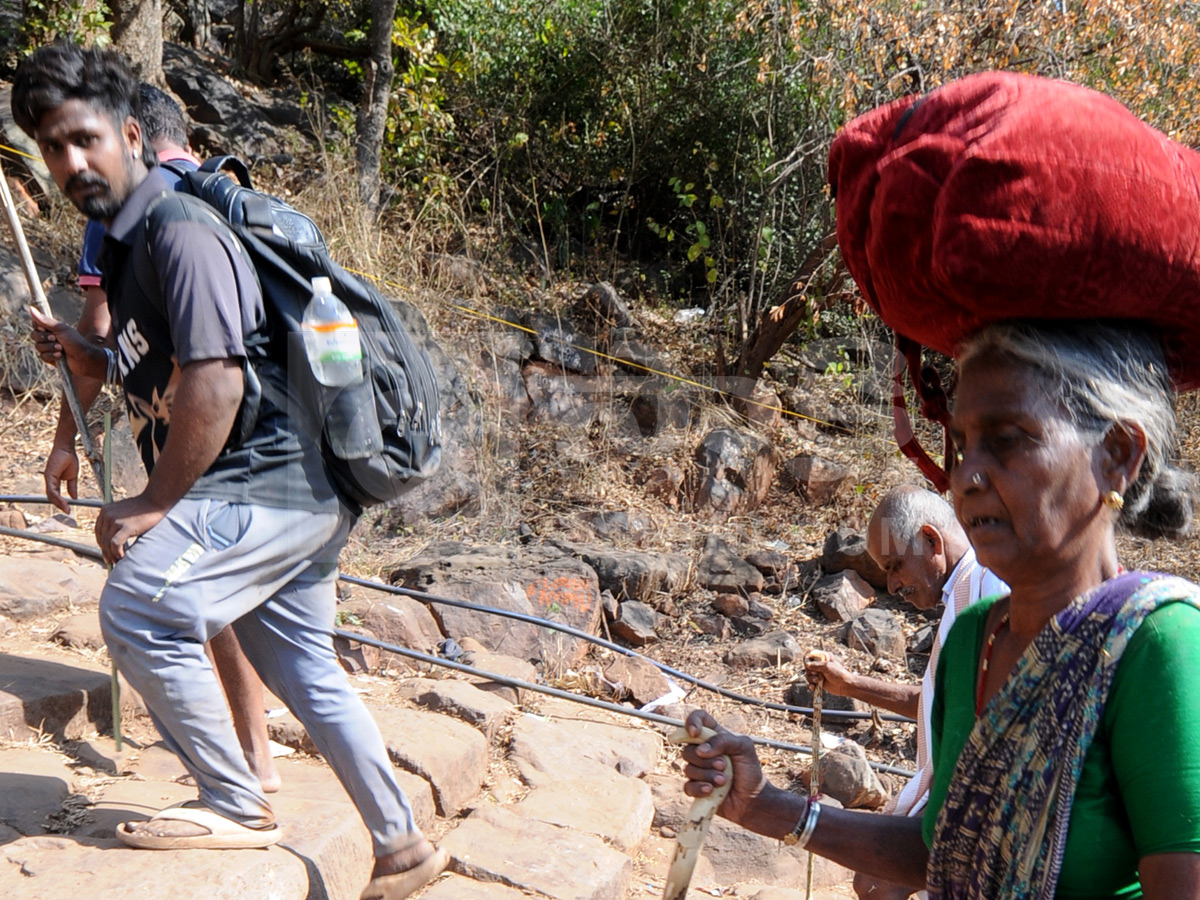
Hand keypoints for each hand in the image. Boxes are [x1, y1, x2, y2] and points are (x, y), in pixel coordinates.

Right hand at [30, 306, 101, 375]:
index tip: (44, 329)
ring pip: (38, 347)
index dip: (38, 327)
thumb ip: (45, 320)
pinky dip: (51, 356)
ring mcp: (48, 348)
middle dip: (45, 338)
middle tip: (55, 339)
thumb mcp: (61, 329)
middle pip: (34, 336)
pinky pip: (42, 356)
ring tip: (61, 348)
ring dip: (50, 347)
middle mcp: (48, 337)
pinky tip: (59, 356)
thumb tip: (30, 308)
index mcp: (51, 328)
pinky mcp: (50, 358)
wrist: (84, 358)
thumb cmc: (75, 341)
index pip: (36, 325)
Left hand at [44, 445, 79, 513]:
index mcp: (54, 481)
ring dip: (59, 503)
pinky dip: (57, 497)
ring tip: (67, 509)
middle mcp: (49, 481)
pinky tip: (64, 501)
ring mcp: (48, 478)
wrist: (67, 449)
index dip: (61, 502)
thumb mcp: (73, 477)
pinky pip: (52, 490)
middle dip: (59, 505)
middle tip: (67, 511)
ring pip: (51, 495)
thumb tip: (74, 497)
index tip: (68, 509)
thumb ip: (72, 487)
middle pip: (52, 497)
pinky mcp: (49, 476)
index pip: (55, 495)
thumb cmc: (68, 459)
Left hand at [96, 495, 167, 565]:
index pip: (98, 532)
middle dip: (106, 552)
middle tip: (112, 561)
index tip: (106, 553)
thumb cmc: (143, 508)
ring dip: (112, 555)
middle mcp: (107, 515)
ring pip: (107, 543)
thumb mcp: (124, 511)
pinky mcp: (126, 527)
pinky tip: (123, 557)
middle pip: (102, 539)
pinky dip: (117, 553)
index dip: (102, 544)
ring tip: (118, 561)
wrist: (156, 500)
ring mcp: (116, 520)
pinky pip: (115, 544)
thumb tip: (111, 541)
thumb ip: (115, 521)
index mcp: (105, 510)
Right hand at [680, 709, 768, 826]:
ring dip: (707, 775)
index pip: (698, 719)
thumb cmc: (750, 770)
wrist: (753, 799)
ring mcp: (698, 770)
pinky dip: (699, 788)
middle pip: (688, 748)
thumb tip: (701, 750)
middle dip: (705, 759)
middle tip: (724, 766)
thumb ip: (724, 741)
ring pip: (687, 768)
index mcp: (714, 736)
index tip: (695, 733)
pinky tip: (711, 790)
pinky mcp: (696, 788)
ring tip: (723, 781)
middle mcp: (703, 751)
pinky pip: (687, 786)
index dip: (692, 722)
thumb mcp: (744, 748)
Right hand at [804, 649, 853, 695]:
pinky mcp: (818, 682)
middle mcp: (820, 665)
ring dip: (811, 679)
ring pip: (808, 675)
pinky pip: (810, 683)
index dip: (807, 659)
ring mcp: (819, 673)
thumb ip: (816, 665)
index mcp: (823, 658)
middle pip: (807, 666)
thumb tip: (807, 665)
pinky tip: (813, 687)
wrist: (845, 685)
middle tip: (817, 674)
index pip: (811, 655)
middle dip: (810, 671)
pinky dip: (811, 685)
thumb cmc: (838, 673)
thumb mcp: (827, 666)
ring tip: (818, 681)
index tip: (807, 664)